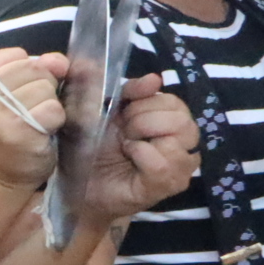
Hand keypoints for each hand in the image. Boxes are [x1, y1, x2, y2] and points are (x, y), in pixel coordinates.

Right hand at [0, 48, 66, 192]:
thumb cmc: (6, 127)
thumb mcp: (11, 91)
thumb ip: (36, 67)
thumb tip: (59, 62)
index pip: (16, 55)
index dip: (26, 71)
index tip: (15, 92)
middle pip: (33, 68)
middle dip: (40, 86)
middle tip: (25, 109)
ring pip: (45, 88)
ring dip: (48, 105)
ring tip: (32, 121)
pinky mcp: (17, 133)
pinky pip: (53, 109)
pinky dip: (55, 121)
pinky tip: (41, 131)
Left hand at [80, 76, 199, 220]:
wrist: (79, 185)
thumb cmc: (95, 148)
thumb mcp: (106, 112)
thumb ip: (130, 92)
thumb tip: (155, 79)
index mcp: (172, 120)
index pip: (172, 100)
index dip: (142, 103)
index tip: (121, 116)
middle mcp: (184, 142)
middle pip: (180, 117)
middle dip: (142, 120)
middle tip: (123, 134)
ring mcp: (182, 166)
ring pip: (177, 137)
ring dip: (141, 137)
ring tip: (126, 147)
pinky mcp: (170, 184)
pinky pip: (163, 163)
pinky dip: (140, 155)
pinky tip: (130, 158)